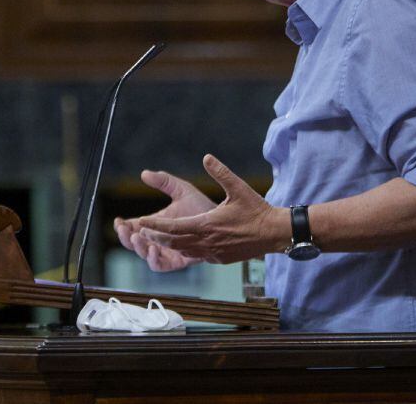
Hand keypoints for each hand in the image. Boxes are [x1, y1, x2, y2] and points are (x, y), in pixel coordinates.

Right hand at [114, 168, 216, 271]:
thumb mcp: (181, 190)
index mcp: (155, 224)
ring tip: (137, 237)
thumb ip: (164, 181)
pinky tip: (154, 248)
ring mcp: (167, 251)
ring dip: (138, 247)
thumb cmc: (201, 205)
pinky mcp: (179, 261)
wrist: (223, 220)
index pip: (134, 227)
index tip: (118, 221)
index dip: (123, 226)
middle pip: (135, 243)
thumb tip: (144, 173)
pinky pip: (162, 265)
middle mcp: (159, 239)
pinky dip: (154, 259)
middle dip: (126, 237)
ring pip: (145, 255)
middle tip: (123, 229)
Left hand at [138, 154, 285, 264]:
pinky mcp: (220, 258)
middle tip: (141, 231)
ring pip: (183, 250)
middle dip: (155, 237)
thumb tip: (207, 157)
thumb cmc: (256, 209)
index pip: (173, 228)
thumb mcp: (239, 187)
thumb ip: (221, 172)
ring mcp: (214, 253)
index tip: (140, 222)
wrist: (275, 233)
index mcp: (207, 225)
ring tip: (156, 238)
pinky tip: (182, 243)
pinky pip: (197, 255)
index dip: (154, 226)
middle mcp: (207, 242)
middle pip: (173, 242)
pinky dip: (185, 249)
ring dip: (169, 245)